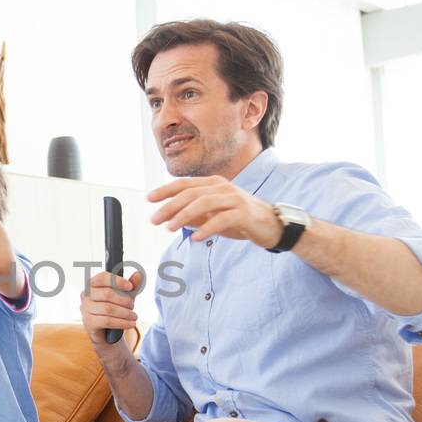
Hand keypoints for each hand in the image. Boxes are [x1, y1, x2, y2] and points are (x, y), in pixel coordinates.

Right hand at [80, 268, 142, 345]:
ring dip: (125, 313)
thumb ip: (131, 285)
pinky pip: (107, 321)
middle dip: (123, 300)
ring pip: (108, 308)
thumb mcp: (124, 296)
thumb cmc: (113, 309)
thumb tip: (139, 274)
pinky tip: (130, 324)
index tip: (130, 287)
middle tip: (132, 305)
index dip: (117, 281)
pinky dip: (122, 322)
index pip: (102, 278)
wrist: (105, 332)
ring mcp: (85, 309)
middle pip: (107, 294)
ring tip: (134, 316)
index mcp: (92, 284)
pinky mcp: (88, 322)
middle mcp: (86, 295)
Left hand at [147, 176, 281, 246]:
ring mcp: (234, 198)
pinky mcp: (244, 212)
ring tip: (170, 228)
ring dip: (184, 215)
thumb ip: (194, 215)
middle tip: (154, 219)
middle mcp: (223, 187)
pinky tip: (195, 237)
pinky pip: (222, 219)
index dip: (165, 190)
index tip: (149, 199)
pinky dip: (206, 228)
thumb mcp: (213, 216)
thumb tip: (170, 219)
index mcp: (214, 183)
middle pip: (191, 193)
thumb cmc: (240, 219)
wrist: (272, 225)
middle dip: (169, 206)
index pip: (185, 184)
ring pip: (204, 203)